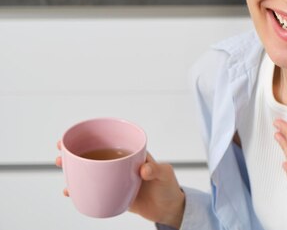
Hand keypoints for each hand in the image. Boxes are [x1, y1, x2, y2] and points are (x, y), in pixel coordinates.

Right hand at [56, 142, 184, 228]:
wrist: (169, 209)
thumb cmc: (169, 187)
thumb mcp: (165, 174)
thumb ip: (156, 170)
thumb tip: (144, 169)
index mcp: (132, 153)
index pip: (110, 139)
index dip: (92, 135)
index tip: (75, 134)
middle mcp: (120, 164)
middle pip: (94, 154)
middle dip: (76, 152)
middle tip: (62, 154)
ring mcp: (115, 179)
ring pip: (91, 172)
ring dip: (75, 169)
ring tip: (63, 169)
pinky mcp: (112, 194)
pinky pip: (93, 190)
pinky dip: (81, 189)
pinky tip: (70, 191)